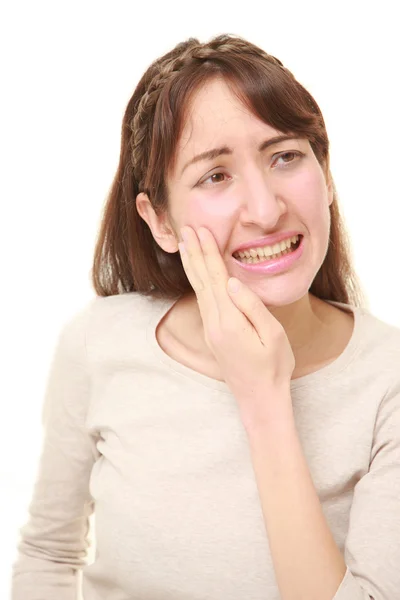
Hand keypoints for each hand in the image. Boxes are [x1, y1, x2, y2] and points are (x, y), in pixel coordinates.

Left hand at [178, 226, 294, 418]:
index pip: (217, 278)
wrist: (259, 398)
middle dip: (195, 253)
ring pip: (198, 290)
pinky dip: (197, 281)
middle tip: (187, 228)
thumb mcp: (273, 335)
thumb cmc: (273, 366)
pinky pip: (202, 300)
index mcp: (230, 321)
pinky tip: (196, 273)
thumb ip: (252, 306)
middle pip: (202, 280)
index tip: (201, 231)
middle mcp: (214, 323)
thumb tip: (233, 282)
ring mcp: (211, 330)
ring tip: (185, 245)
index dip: (209, 253)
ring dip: (192, 265)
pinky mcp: (213, 335)